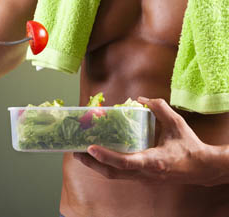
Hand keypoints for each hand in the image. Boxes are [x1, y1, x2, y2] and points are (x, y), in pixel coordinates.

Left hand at [74, 97, 216, 185]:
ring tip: (81, 154)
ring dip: (97, 166)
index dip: (107, 156)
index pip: (127, 162)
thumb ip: (159, 108)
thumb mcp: (177, 123)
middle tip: (76, 151)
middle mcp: (146, 173)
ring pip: (115, 176)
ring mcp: (144, 178)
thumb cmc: (189, 146)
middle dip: (93, 163)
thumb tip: (140, 99)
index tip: (91, 148)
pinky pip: (121, 174)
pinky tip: (98, 157)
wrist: (202, 168)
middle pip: (114, 173)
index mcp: (154, 161)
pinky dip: (107, 166)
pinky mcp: (143, 178)